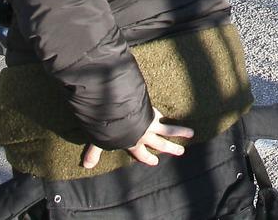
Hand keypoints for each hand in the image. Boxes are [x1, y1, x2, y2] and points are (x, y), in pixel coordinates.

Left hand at [78, 114, 192, 168]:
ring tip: (191, 133)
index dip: (147, 158)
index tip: (155, 161)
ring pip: (169, 129)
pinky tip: (171, 112)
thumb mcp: (100, 141)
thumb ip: (94, 152)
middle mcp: (144, 135)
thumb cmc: (110, 128)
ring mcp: (150, 124)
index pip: (141, 153)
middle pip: (161, 144)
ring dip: (180, 132)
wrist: (119, 112)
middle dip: (171, 148)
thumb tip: (86, 166)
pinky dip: (165, 114)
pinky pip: (160, 114)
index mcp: (133, 143)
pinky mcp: (152, 112)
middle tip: (181, 151)